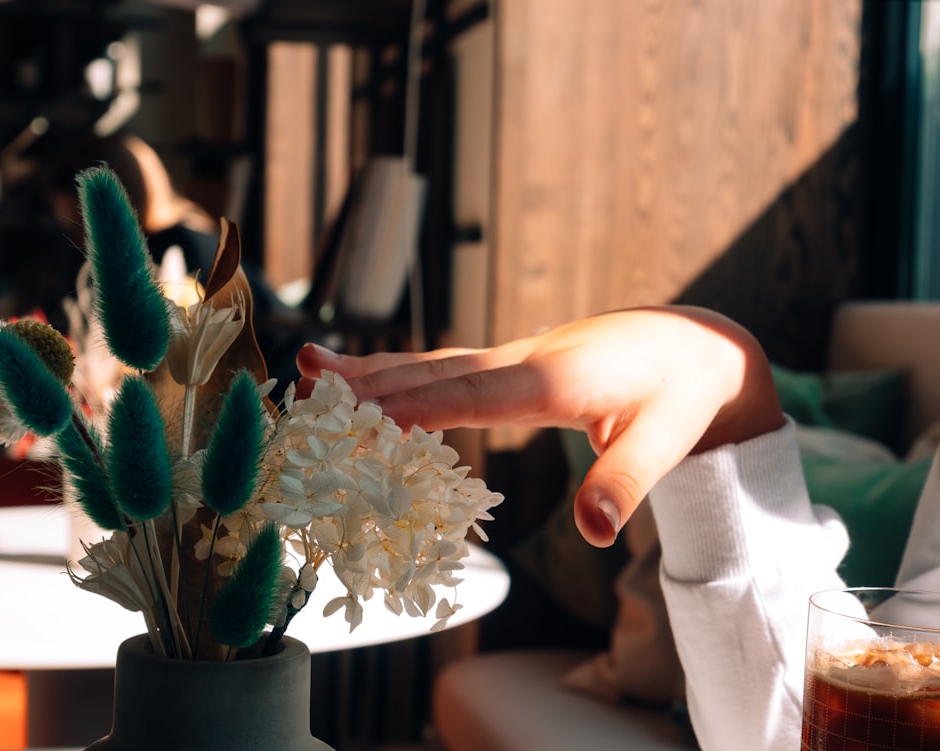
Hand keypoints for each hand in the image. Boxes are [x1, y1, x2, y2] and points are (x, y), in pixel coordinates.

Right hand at [296, 306, 783, 547]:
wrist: (693, 344)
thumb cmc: (682, 394)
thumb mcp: (668, 439)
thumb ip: (625, 481)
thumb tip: (594, 531)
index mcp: (556, 379)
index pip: (474, 395)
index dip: (415, 407)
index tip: (359, 418)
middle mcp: (523, 359)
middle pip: (434, 373)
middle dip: (368, 382)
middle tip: (303, 382)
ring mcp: (513, 356)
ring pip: (431, 363)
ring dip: (371, 369)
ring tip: (311, 368)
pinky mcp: (510, 362)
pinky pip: (444, 367)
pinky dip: (399, 371)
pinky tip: (367, 376)